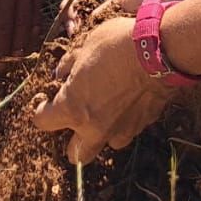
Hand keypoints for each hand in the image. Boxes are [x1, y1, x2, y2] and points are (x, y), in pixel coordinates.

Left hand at [32, 16, 172, 162]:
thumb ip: (70, 65)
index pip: (43, 122)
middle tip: (76, 117)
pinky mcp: (142, 125)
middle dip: (73, 141)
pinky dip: (125, 121)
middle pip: (76, 155)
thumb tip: (61, 73)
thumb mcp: (85, 47)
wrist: (159, 52)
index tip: (46, 101)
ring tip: (106, 109)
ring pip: (106, 145)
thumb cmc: (116, 45)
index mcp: (73, 108)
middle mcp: (94, 128)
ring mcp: (121, 131)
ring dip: (102, 132)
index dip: (41, 111)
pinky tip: (128, 100)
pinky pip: (129, 130)